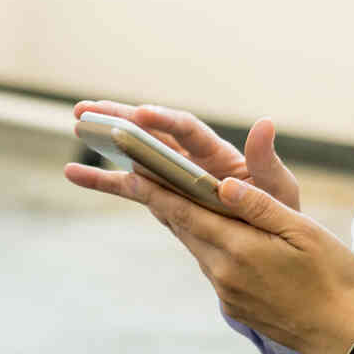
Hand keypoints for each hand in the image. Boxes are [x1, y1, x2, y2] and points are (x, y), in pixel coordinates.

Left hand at [64, 106, 353, 353]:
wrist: (339, 335)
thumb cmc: (329, 277)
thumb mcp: (302, 232)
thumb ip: (260, 207)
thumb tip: (223, 185)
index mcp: (238, 248)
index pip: (183, 210)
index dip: (152, 186)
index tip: (124, 166)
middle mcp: (222, 271)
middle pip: (179, 226)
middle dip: (153, 196)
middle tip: (126, 170)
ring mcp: (225, 290)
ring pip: (192, 244)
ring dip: (175, 217)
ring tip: (157, 191)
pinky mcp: (232, 304)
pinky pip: (209, 263)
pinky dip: (200, 240)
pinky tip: (202, 228)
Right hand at [67, 100, 301, 211]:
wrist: (270, 247)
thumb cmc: (278, 212)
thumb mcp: (278, 188)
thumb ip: (266, 159)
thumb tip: (265, 123)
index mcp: (217, 153)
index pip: (186, 130)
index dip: (163, 121)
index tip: (140, 115)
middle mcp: (191, 159)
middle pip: (151, 132)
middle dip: (121, 117)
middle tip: (87, 107)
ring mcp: (173, 177)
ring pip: (135, 154)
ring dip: (106, 141)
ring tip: (76, 125)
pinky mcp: (162, 197)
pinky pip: (129, 186)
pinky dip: (103, 180)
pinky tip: (74, 173)